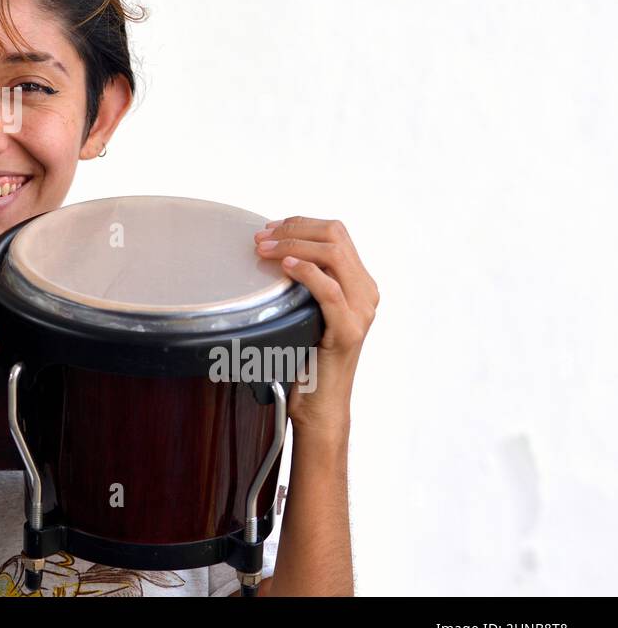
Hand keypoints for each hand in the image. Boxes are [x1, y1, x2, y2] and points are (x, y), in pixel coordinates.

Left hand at [253, 216, 377, 441]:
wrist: (319, 404)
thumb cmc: (304, 357)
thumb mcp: (304, 308)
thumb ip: (301, 281)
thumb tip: (268, 249)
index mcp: (360, 283)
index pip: (335, 232)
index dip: (300, 223)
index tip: (269, 228)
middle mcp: (366, 292)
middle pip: (335, 236)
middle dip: (293, 228)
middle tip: (260, 237)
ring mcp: (362, 311)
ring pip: (333, 255)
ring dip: (293, 244)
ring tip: (263, 249)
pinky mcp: (349, 331)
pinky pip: (330, 291)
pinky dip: (305, 272)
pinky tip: (284, 267)